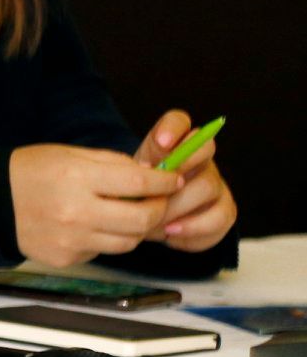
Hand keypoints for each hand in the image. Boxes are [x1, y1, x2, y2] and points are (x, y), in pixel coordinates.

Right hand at [9, 144, 182, 266]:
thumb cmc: (30, 171)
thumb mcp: (69, 154)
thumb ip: (111, 164)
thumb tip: (149, 176)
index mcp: (78, 177)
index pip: (138, 184)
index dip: (164, 183)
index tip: (173, 180)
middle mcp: (77, 211)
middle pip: (141, 220)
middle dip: (159, 210)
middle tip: (159, 201)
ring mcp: (72, 239)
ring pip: (128, 242)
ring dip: (136, 228)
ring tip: (128, 214)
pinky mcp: (67, 258)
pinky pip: (102, 251)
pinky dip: (107, 239)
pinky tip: (94, 225)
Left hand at [133, 110, 236, 251]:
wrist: (150, 218)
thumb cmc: (138, 194)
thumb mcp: (130, 180)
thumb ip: (138, 170)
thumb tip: (146, 170)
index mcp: (173, 142)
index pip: (178, 120)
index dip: (172, 128)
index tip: (160, 142)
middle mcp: (200, 158)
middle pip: (203, 153)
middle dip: (176, 175)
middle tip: (154, 197)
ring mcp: (216, 184)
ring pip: (209, 187)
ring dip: (180, 207)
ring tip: (156, 223)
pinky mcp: (225, 211)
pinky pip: (220, 219)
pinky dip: (193, 230)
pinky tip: (171, 236)